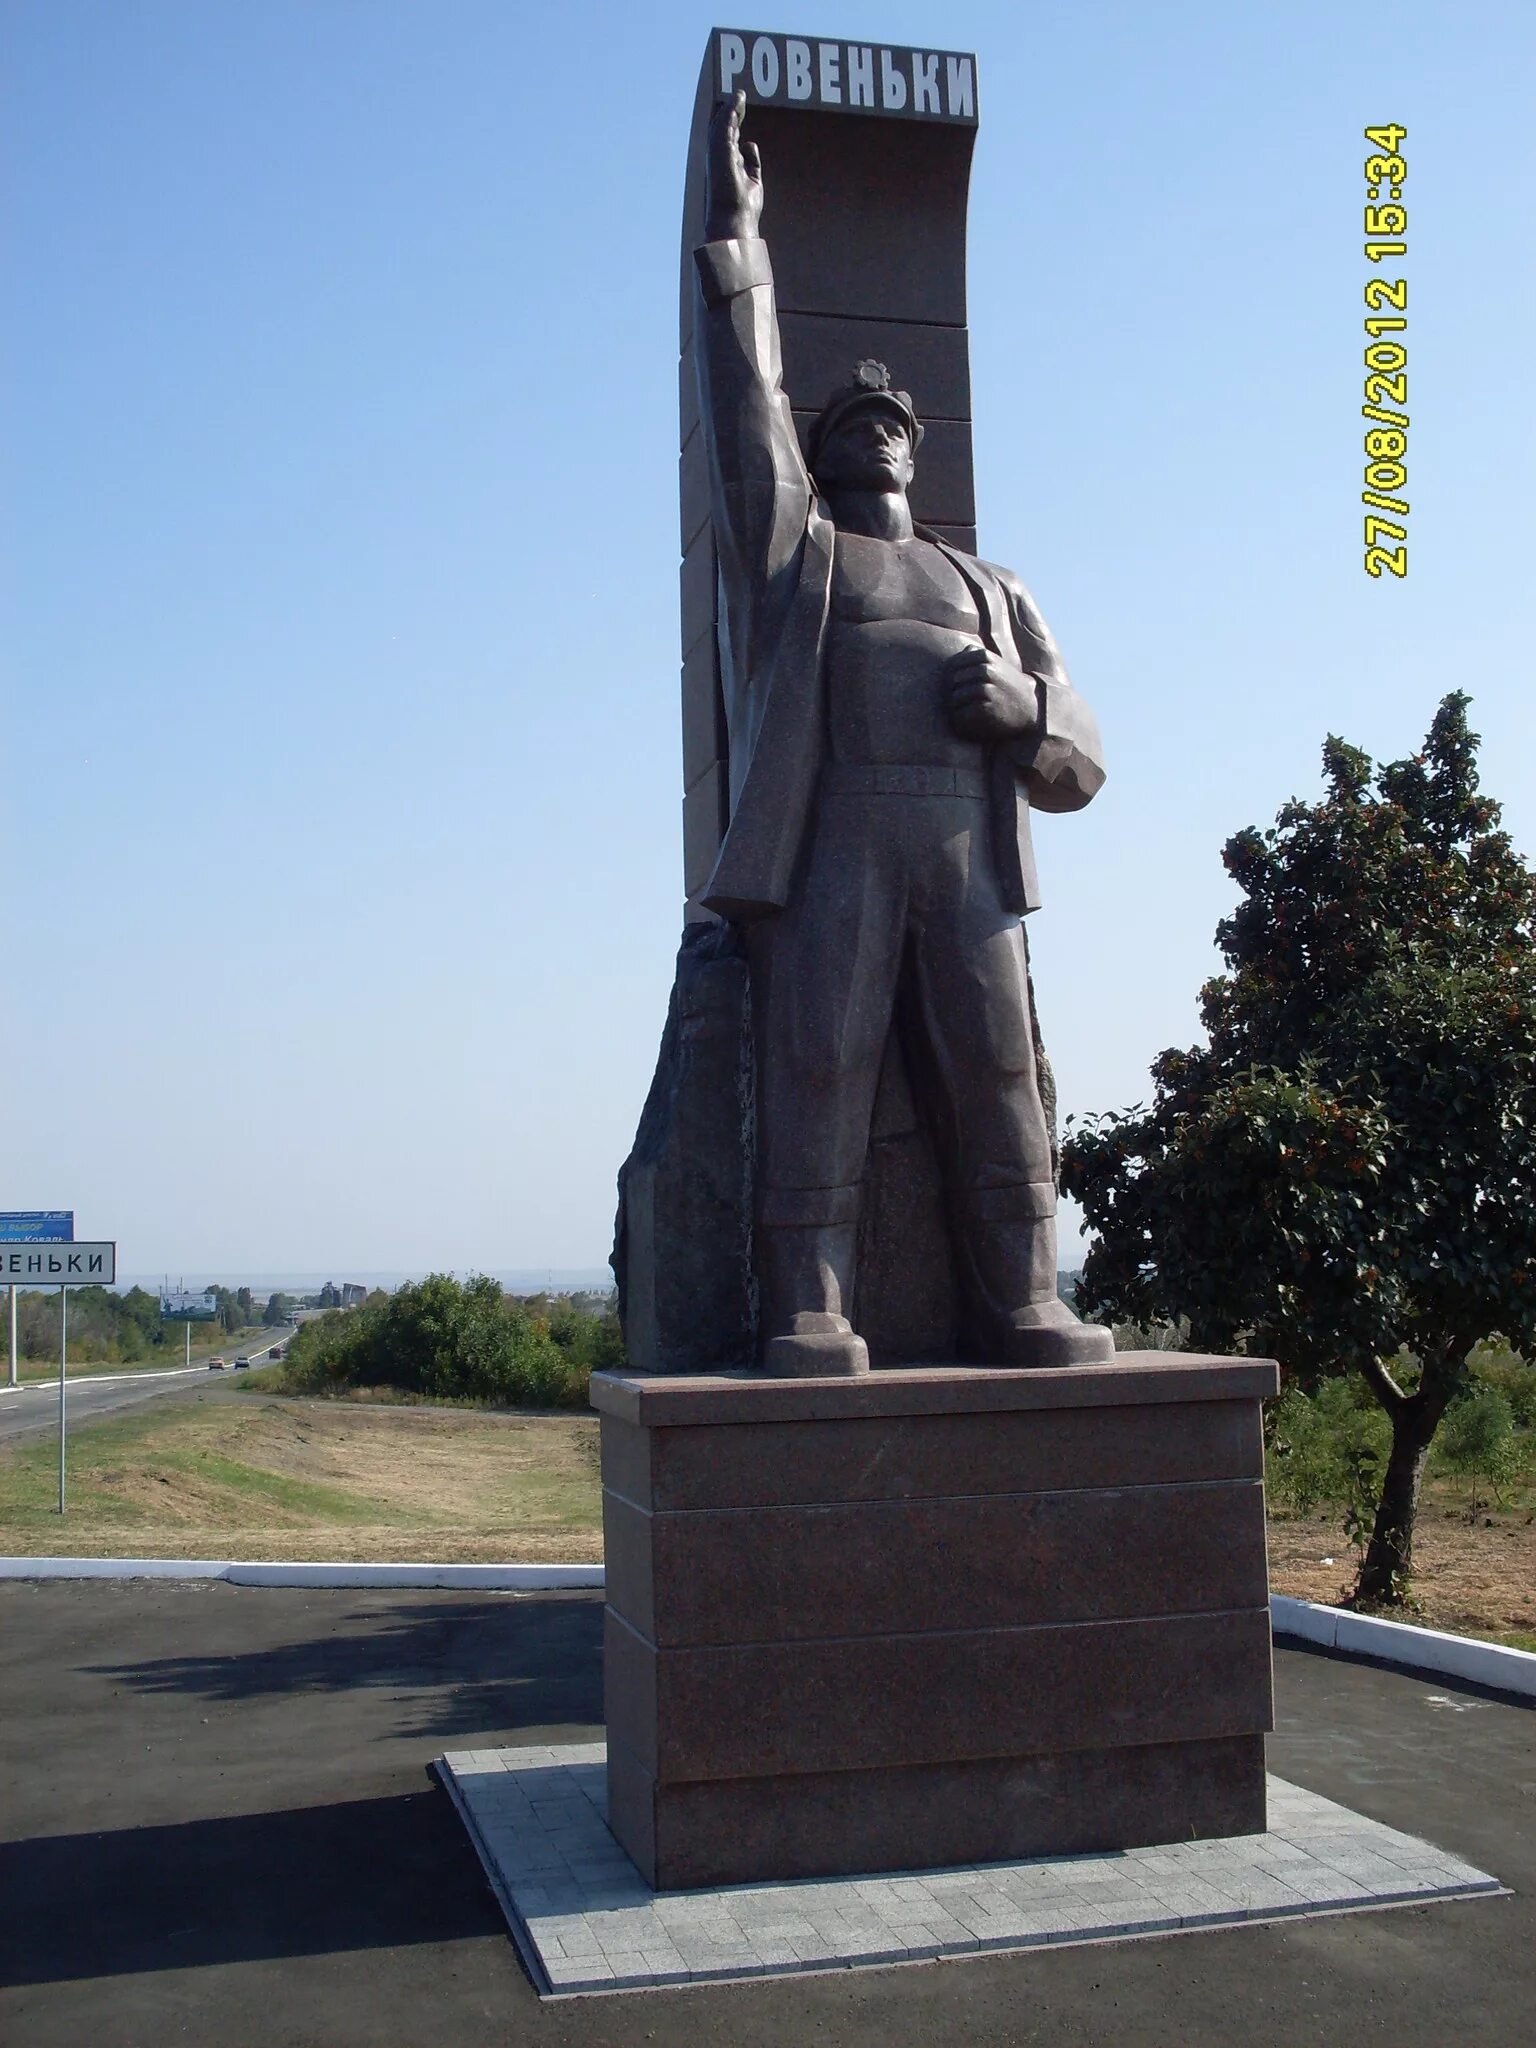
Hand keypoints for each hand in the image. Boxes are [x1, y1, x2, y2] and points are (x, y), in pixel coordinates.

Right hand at [704, 90, 763, 242]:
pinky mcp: (720, 152)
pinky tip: (737, 101)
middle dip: (733, 112)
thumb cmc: (743, 207)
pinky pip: (723, 126)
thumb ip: (752, 162)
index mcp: (726, 165)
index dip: (736, 123)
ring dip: (731, 108)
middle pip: (725, 129)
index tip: (742, 109)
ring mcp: (718, 155)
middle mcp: (720, 158)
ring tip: (740, 94)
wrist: (735, 219)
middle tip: (740, 96)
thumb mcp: (753, 180)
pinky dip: (730, 112)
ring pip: (722, 125)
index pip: (730, 139)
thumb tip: (749, 142)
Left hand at [943, 646, 1040, 742]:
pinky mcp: (986, 708)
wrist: (1031, 706)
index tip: (959, 685)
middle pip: (953, 680)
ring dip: (957, 706)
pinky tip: (971, 718)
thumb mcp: (995, 663)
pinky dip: (962, 718)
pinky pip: (962, 713)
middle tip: (961, 699)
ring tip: (967, 709)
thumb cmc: (1007, 685)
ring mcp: (986, 689)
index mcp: (984, 656)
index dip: (951, 676)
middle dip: (953, 691)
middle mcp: (985, 670)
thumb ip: (974, 656)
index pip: (954, 664)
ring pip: (955, 697)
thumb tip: (950, 660)